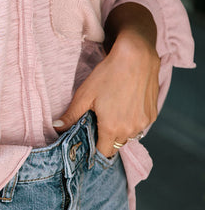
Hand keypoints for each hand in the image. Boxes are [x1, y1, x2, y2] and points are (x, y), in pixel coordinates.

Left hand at [53, 29, 159, 157]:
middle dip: (107, 139)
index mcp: (111, 128)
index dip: (95, 149)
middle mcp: (130, 130)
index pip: (103, 152)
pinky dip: (132, 121)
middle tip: (99, 123)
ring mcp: (144, 123)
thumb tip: (57, 128)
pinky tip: (126, 107)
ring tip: (113, 113)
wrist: (137, 57)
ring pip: (129, 136)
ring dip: (121, 131)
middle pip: (116, 145)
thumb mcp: (85, 94)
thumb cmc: (108, 74)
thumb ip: (71, 115)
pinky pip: (140, 126)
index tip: (90, 141)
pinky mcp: (152, 114)